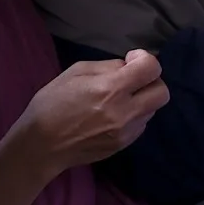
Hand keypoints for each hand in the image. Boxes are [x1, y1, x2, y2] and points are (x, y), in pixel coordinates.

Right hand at [19, 51, 167, 170]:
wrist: (41, 146)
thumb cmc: (52, 104)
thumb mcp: (75, 72)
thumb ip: (107, 67)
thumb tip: (127, 67)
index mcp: (111, 89)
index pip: (151, 69)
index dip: (144, 59)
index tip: (130, 60)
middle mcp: (125, 112)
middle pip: (162, 92)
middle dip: (151, 81)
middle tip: (132, 80)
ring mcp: (126, 132)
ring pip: (152, 110)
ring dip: (141, 99)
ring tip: (117, 99)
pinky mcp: (123, 145)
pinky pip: (140, 125)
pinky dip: (133, 116)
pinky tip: (112, 115)